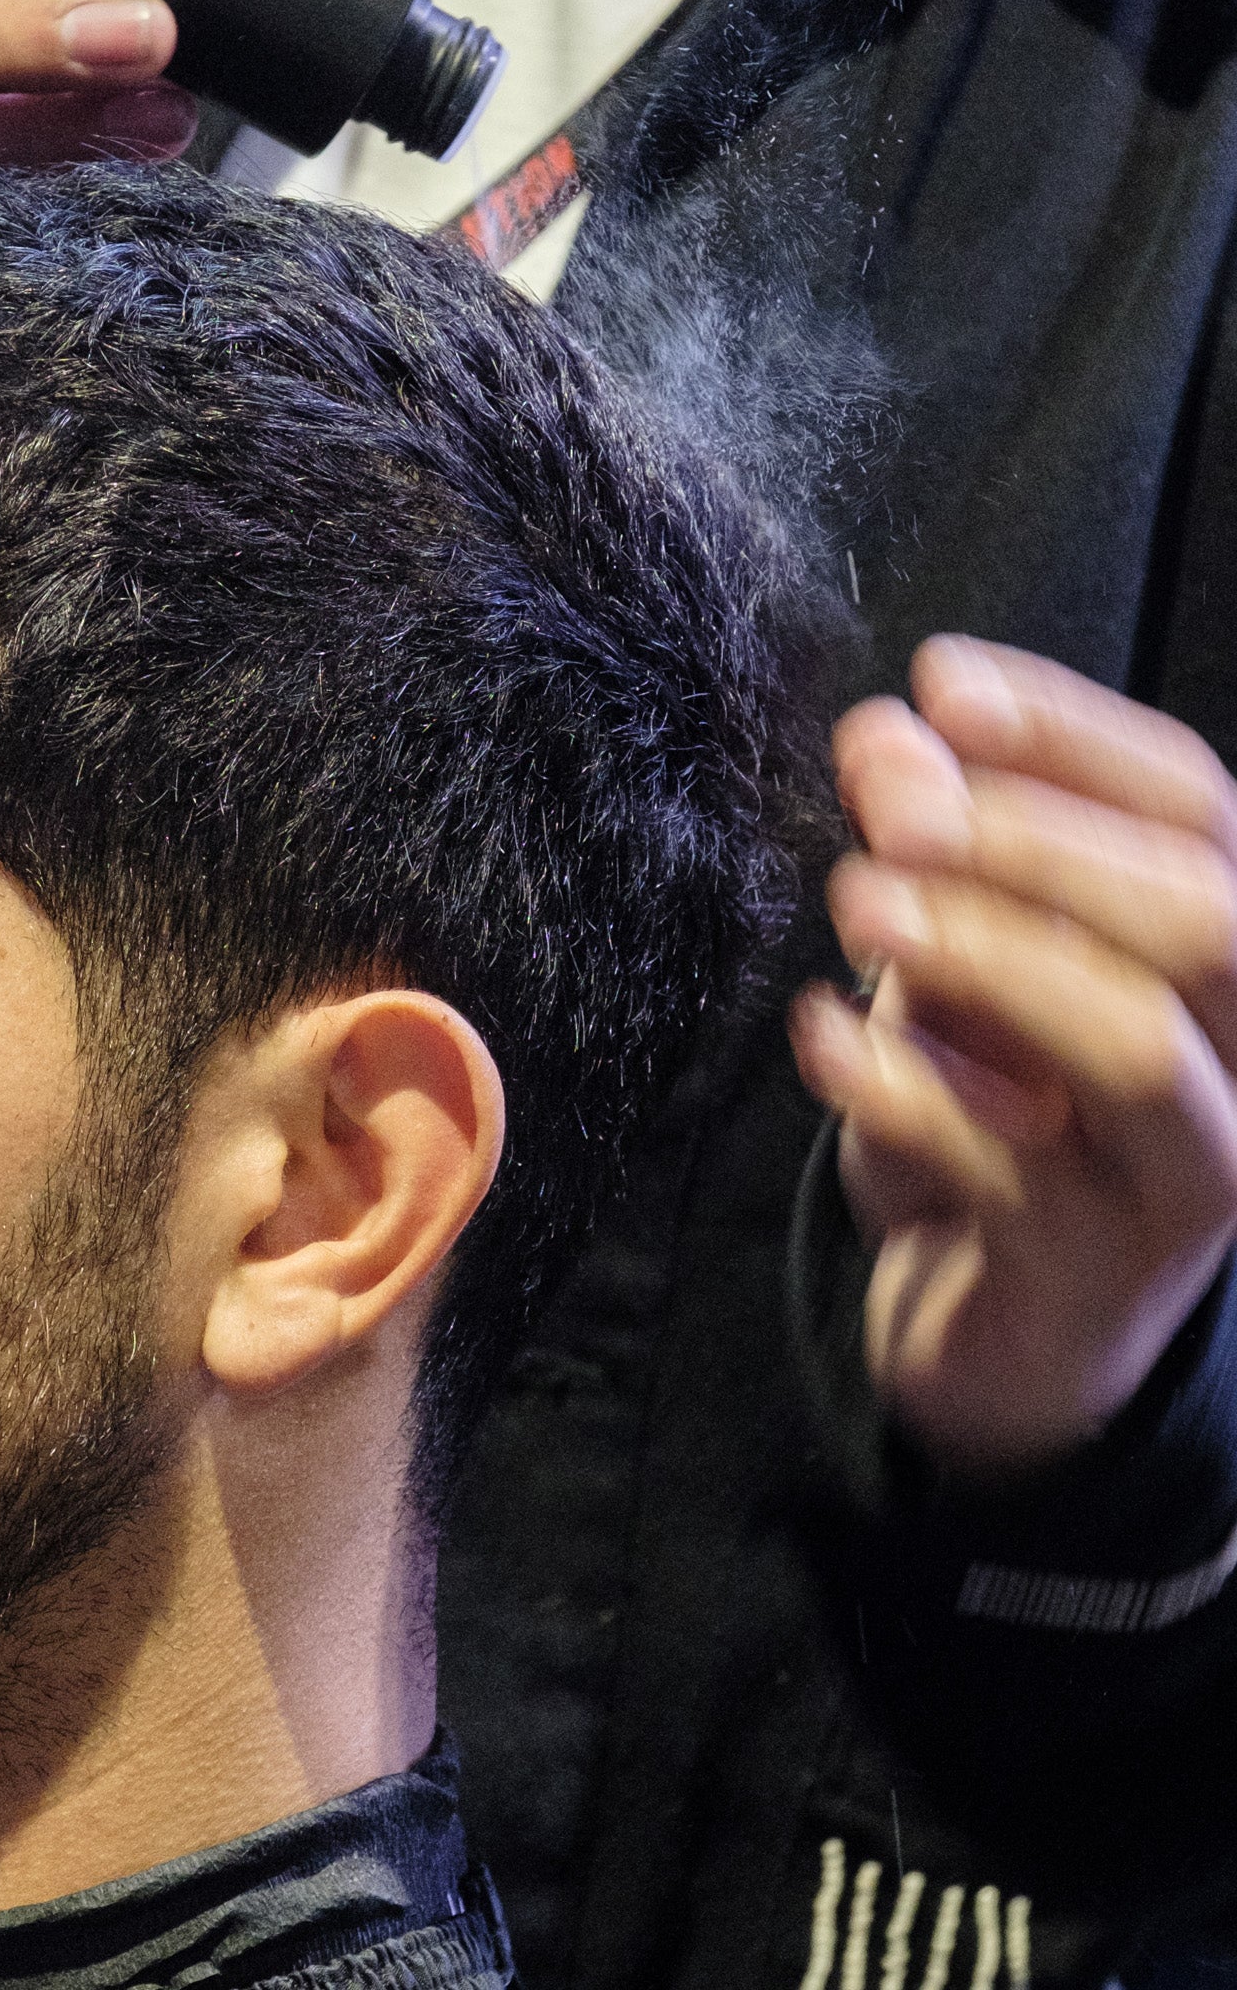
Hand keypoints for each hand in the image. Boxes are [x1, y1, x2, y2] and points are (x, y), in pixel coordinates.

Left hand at [791, 639, 1236, 1476]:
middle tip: (894, 805)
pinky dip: (901, 1084)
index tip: (943, 682)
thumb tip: (885, 736)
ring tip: (860, 902)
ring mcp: (1186, 1180)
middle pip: (1204, 917)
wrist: (999, 1330)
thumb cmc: (996, 1108)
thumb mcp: (960, 956)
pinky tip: (816, 1035)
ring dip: (988, 951)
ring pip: (1133, 1042)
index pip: (1201, 808)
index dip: (1075, 731)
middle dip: (1043, 839)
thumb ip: (934, 846)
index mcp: (1225, 962)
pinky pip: (1010, 1166)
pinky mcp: (1094, 1275)